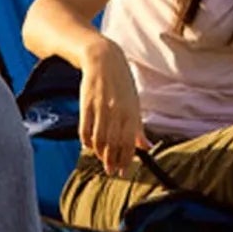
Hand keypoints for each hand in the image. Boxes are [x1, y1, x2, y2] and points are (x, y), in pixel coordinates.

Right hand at [78, 39, 148, 177]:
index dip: (126, 159)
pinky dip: (86, 141)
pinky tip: (90, 145)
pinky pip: (85, 130)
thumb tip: (147, 147)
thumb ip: (139, 128)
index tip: (123, 171)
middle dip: (112, 161)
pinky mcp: (86, 105)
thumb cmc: (122, 84)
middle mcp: (117, 111)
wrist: (103, 60)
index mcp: (131, 112)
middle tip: (111, 170)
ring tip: (102, 159)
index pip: (129, 142)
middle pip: (113, 144)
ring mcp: (100, 108)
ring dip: (100, 153)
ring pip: (98, 139)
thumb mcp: (134, 104)